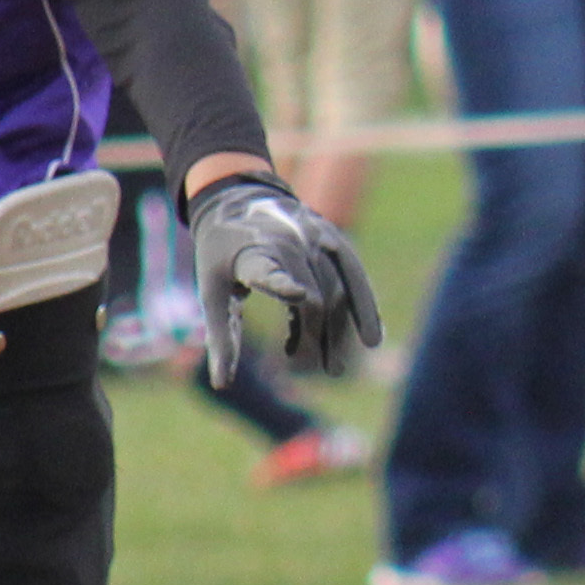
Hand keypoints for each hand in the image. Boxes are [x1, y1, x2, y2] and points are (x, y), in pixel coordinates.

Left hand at [187, 170, 380, 385]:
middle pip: (315, 296)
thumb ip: (221, 337)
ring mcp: (313, 236)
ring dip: (341, 329)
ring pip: (339, 289)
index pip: (266, 270)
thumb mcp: (212, 292)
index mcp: (250, 252)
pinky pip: (355, 274)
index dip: (281, 282)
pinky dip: (364, 304)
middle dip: (322, 336)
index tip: (298, 296)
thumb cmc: (220, 255)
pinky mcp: (331, 236)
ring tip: (337, 366)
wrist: (239, 198)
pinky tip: (372, 335)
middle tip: (329, 370)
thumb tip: (222, 387)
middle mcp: (287, 241)